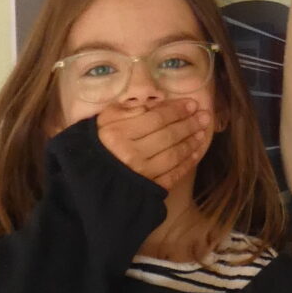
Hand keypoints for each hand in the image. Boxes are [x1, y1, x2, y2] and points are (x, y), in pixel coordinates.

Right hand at [96, 97, 211, 192]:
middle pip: (168, 136)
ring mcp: (141, 174)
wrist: (88, 178)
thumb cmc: (97, 144)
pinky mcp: (148, 189)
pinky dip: (187, 163)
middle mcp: (131, 154)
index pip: (156, 118)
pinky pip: (172, 175)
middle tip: (204, 116)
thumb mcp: (105, 120)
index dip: (176, 110)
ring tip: (202, 131)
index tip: (192, 104)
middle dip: (189, 124)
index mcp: (118, 133)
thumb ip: (128, 109)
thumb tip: (156, 103)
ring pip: (174, 155)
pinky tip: (196, 153)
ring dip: (191, 143)